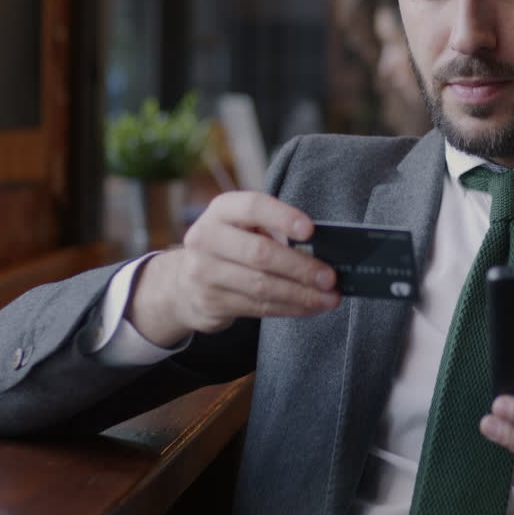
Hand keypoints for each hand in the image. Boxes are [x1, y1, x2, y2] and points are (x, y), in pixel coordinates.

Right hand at [126, 191, 339, 345]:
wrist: (183, 283)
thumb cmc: (231, 248)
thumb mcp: (243, 228)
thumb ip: (274, 231)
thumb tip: (322, 251)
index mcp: (221, 210)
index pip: (253, 206)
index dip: (283, 217)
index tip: (311, 230)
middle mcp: (206, 237)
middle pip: (260, 253)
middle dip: (301, 267)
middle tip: (330, 276)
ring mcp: (203, 272)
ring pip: (261, 286)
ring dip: (301, 294)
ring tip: (329, 298)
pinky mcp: (210, 302)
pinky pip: (258, 307)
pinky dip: (290, 308)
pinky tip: (310, 307)